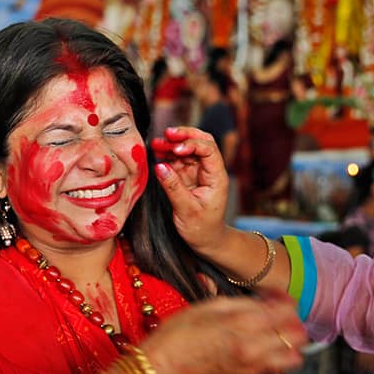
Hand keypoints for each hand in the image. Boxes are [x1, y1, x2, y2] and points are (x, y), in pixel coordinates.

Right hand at [142, 294, 307, 373]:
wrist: (163, 370)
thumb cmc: (177, 336)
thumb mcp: (208, 306)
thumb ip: (242, 303)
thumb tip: (264, 301)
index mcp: (244, 324)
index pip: (287, 310)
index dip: (285, 299)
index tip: (275, 295)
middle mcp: (255, 347)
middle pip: (298, 335)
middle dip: (291, 321)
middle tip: (276, 313)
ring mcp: (254, 366)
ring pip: (294, 356)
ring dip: (290, 342)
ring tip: (274, 333)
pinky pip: (277, 368)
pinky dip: (278, 357)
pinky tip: (261, 347)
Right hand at [151, 126, 229, 252]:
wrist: (206, 240)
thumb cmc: (201, 228)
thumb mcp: (186, 210)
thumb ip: (173, 187)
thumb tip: (159, 166)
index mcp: (216, 176)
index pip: (208, 150)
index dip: (192, 145)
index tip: (176, 150)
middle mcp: (208, 170)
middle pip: (201, 142)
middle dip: (184, 135)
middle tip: (167, 134)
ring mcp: (197, 171)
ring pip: (187, 149)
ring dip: (172, 144)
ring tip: (156, 143)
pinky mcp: (187, 176)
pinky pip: (177, 160)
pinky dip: (167, 154)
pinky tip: (157, 152)